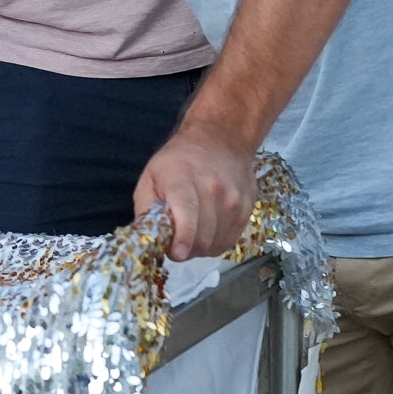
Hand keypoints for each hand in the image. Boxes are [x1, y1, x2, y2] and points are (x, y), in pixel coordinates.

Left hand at [133, 120, 256, 260]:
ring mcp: (233, 200)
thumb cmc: (179, 161)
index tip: (177, 253)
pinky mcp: (246, 209)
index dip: (183, 236)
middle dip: (185, 249)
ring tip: (191, 234)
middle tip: (175, 244)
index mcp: (183, 179)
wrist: (221, 140)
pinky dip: (215, 244)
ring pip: (216, 243)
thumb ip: (146, 208)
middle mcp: (213, 189)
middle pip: (202, 236)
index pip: (187, 212)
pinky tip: (207, 232)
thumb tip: (149, 237)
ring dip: (200, 248)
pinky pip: (229, 241)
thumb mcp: (150, 176)